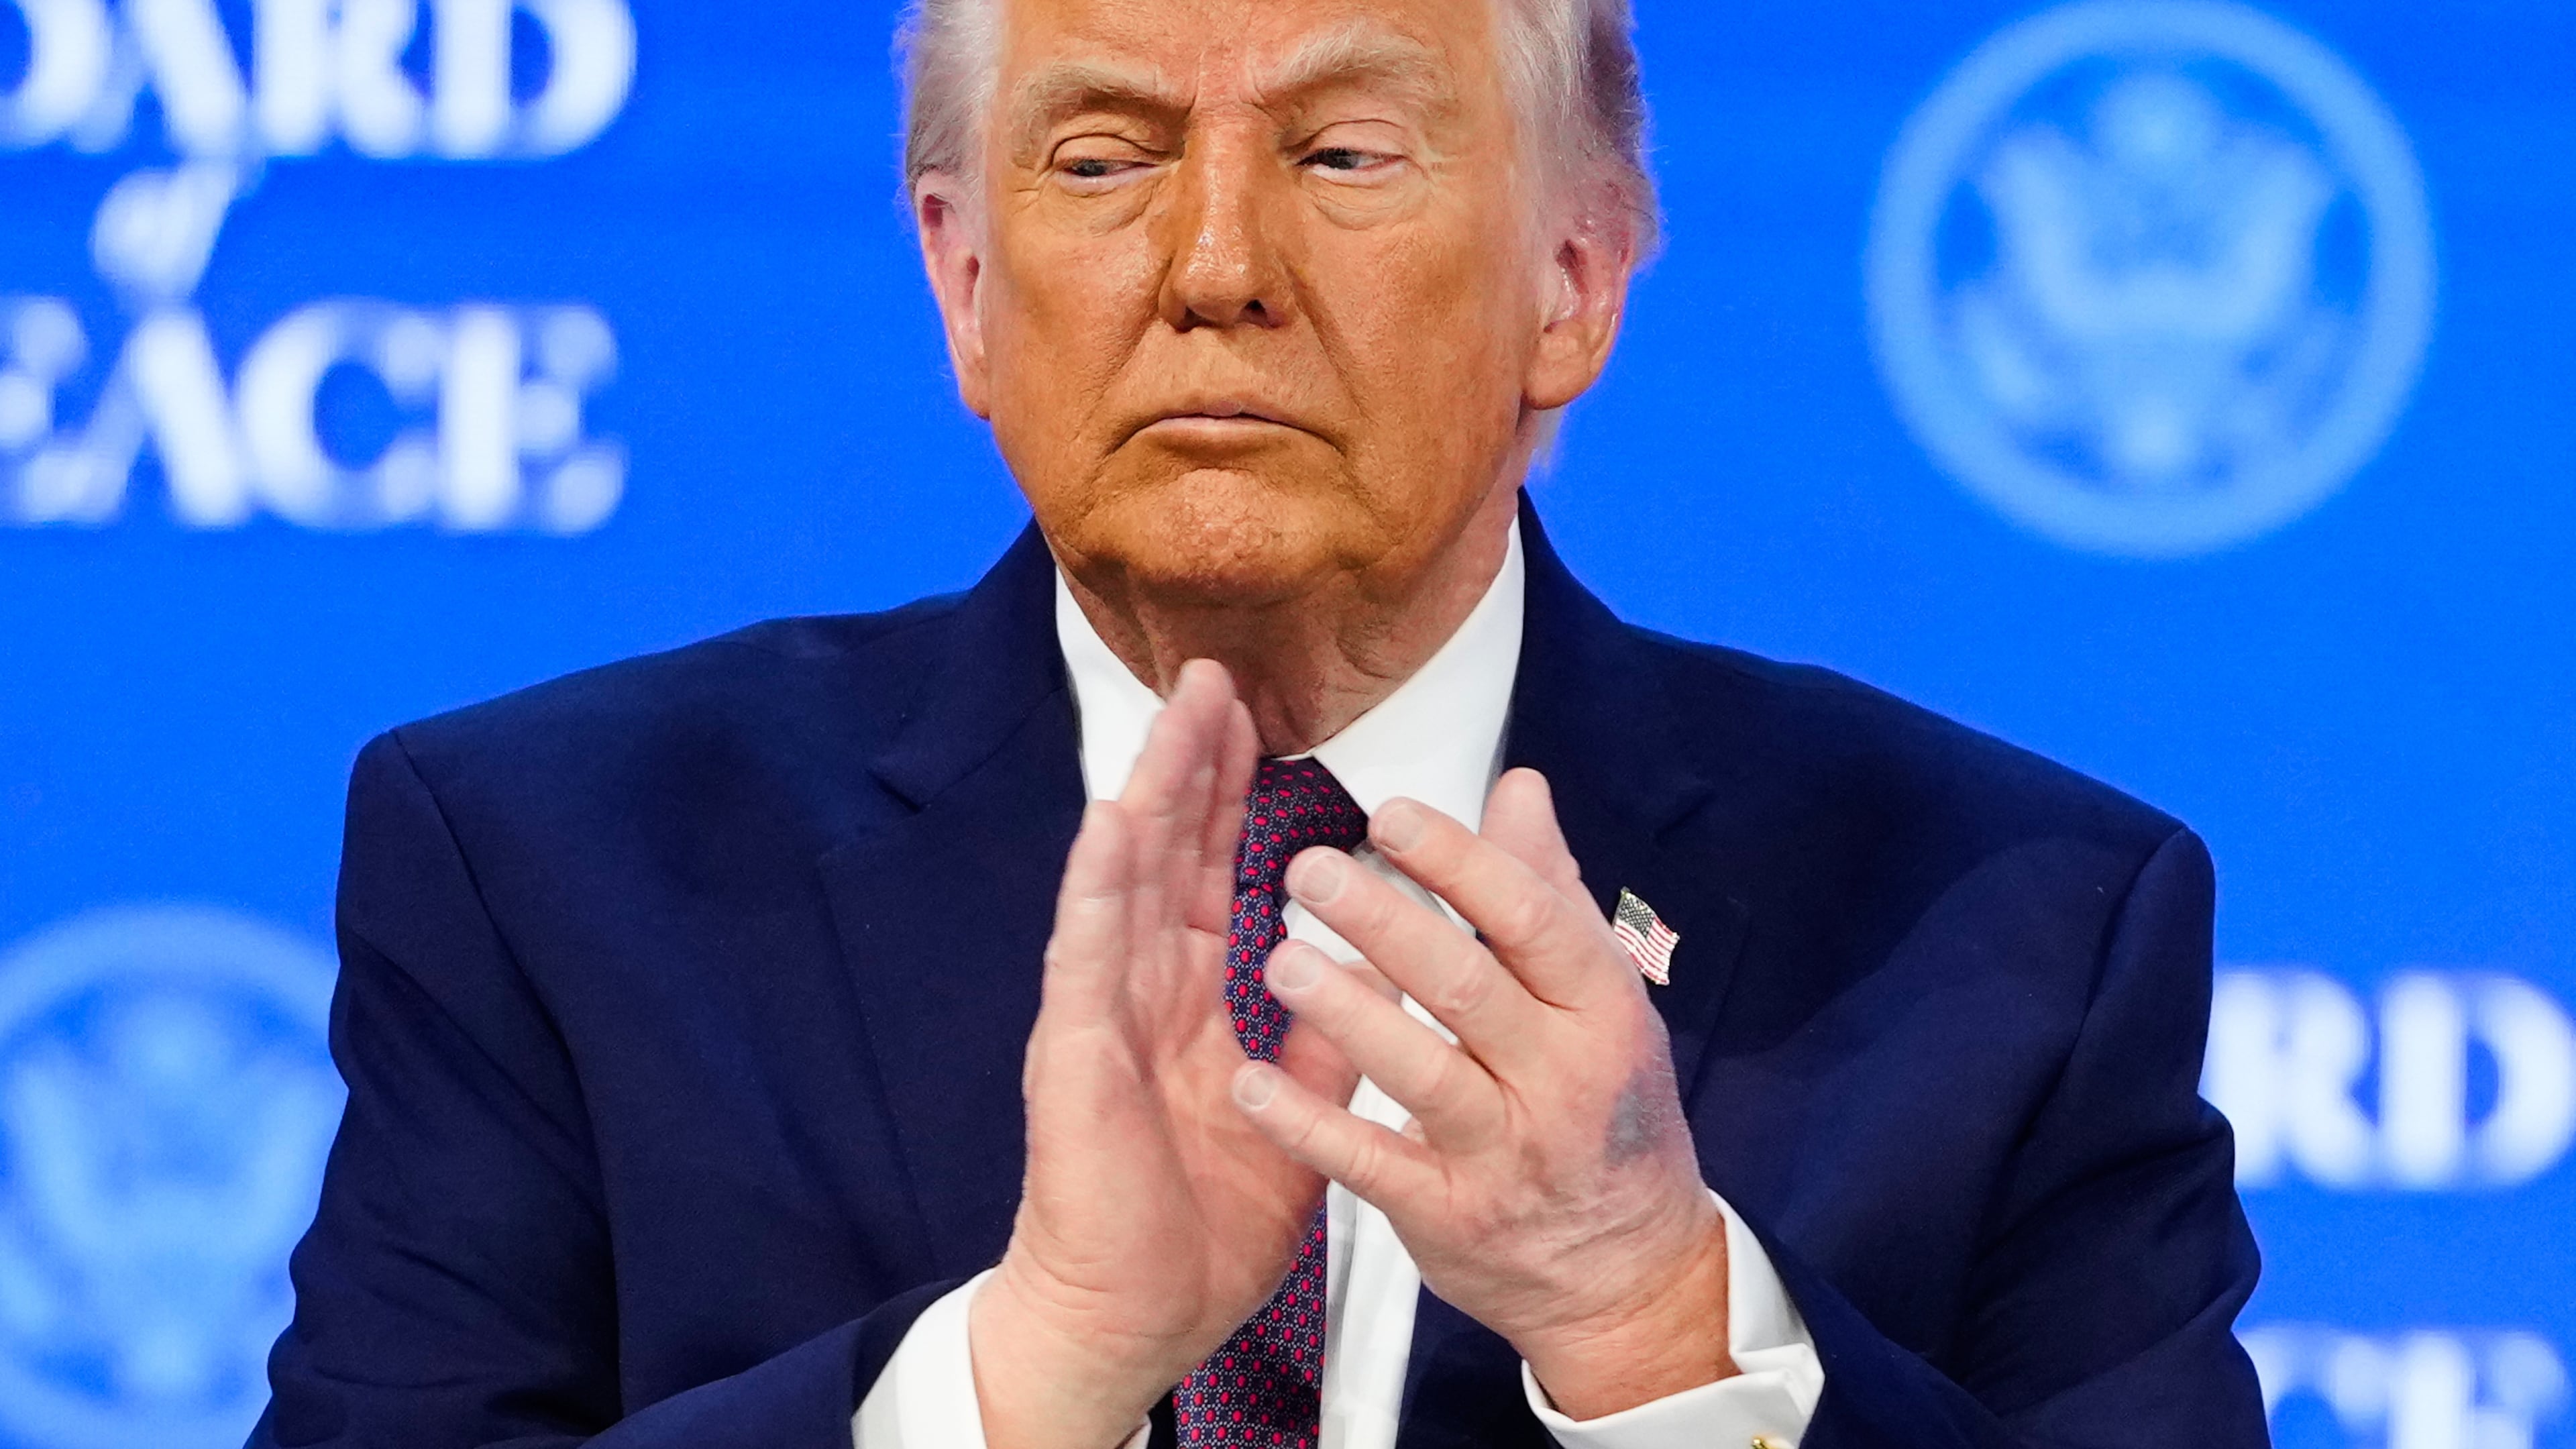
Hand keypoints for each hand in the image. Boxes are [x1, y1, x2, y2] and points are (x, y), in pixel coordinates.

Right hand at [970, 662, 1360, 1448]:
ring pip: (1122, 877)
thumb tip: (1375, 977)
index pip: (1208, 870)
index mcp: (1188, 998)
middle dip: (1189, 761)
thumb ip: (1326, 1043)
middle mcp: (1139, 987)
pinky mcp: (1073, 1050)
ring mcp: (1101, 1011)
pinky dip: (1096, 883)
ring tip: (1175, 713)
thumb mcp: (1294, 1115)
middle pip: (1164, 850)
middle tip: (1215, 674)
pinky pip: (1084, 951)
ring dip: (1147, 792)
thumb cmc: (1199, 1225)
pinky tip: (1111, 820)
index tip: (1258, 717)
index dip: (1230, 794)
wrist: (1137, 1314)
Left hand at [1230, 768, 1734, 1420]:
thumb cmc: (1606, 1111)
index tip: (1388, 814)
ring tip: (1278, 962)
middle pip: (1468, 986)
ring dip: (1346, 1013)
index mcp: (1601, 1008)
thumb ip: (1548, 892)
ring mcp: (1506, 1152)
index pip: (1531, 919)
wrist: (1627, 1273)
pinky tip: (1252, 1083)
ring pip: (1421, 1072)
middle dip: (1385, 922)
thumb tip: (1517, 787)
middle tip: (1307, 870)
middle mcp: (1561, 1077)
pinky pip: (1372, 1164)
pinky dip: (1309, 1125)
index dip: (1458, 862)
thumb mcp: (1599, 1001)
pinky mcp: (1450, 1216)